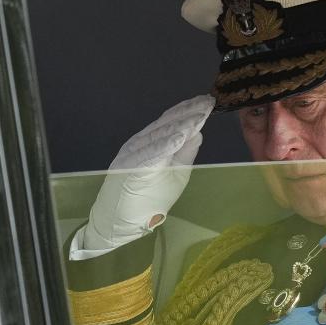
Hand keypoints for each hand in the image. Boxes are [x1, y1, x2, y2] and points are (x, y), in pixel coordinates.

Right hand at [82, 95, 214, 250]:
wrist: (119, 222)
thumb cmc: (147, 201)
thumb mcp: (175, 174)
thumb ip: (185, 154)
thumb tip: (198, 131)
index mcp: (149, 144)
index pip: (170, 123)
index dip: (188, 112)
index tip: (207, 103)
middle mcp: (139, 145)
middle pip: (165, 125)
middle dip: (187, 113)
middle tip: (207, 102)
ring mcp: (132, 155)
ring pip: (158, 136)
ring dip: (180, 125)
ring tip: (198, 116)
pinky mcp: (129, 168)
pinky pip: (149, 155)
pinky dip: (165, 145)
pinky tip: (180, 137)